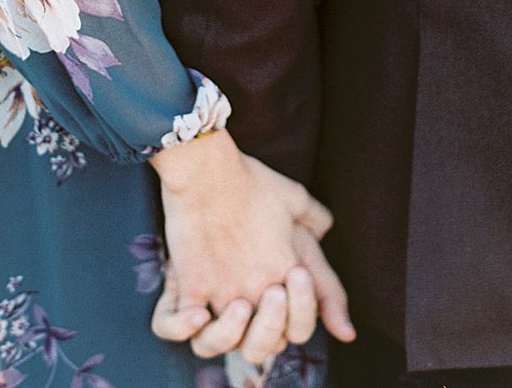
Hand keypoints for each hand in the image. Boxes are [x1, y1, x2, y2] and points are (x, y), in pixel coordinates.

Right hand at [149, 132, 350, 356]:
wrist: (205, 169)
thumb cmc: (250, 179)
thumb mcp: (294, 195)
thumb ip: (316, 217)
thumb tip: (326, 227)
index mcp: (287, 272)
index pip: (302, 325)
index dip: (295, 319)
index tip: (281, 293)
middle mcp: (259, 290)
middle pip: (270, 342)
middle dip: (268, 330)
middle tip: (255, 304)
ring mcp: (224, 292)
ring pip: (230, 342)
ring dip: (232, 333)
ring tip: (229, 308)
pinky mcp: (192, 285)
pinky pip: (184, 326)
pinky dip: (188, 326)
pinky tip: (196, 312)